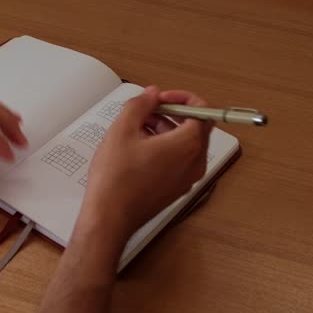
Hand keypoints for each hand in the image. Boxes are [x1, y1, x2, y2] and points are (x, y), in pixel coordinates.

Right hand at [78, 87, 212, 247]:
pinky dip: (165, 146)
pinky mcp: (177, 188)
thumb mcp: (122, 130)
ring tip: (138, 125)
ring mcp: (188, 178)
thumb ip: (140, 104)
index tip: (161, 98)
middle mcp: (195, 162)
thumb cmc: (116, 179)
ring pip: (186, 143)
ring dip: (167, 128)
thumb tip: (151, 94)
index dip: (182, 98)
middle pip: (196, 126)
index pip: (203, 110)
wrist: (109, 218)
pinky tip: (139, 145)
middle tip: (148, 109)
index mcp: (188, 145)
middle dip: (173, 113)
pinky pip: (180, 159)